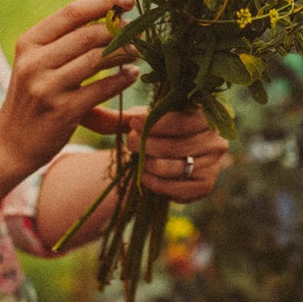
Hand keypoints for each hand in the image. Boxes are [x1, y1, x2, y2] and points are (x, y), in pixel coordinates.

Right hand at [0, 0, 138, 174]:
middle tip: (137, 33)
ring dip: (124, 52)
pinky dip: (123, 79)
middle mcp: (34, 62)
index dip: (103, 2)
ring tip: (137, 52)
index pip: (70, 13)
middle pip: (88, 34)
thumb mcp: (36, 64)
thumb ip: (64, 42)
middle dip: (118, 30)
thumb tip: (109, 14)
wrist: (10, 144)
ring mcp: (47, 87)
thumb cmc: (32, 99)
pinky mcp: (62, 111)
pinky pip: (102, 88)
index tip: (126, 0)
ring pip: (97, 59)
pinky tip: (132, 74)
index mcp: (29, 43)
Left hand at [85, 105, 229, 202]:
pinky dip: (154, 182)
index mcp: (206, 114)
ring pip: (172, 167)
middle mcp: (216, 138)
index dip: (152, 123)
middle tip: (129, 142)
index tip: (131, 124)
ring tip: (136, 158)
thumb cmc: (154, 130)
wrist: (167, 156)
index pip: (180, 120)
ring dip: (146, 164)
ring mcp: (214, 164)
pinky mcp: (206, 185)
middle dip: (144, 144)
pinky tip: (144, 174)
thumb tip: (86, 116)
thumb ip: (116, 118)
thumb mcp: (139, 120)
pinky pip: (175, 188)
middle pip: (174, 146)